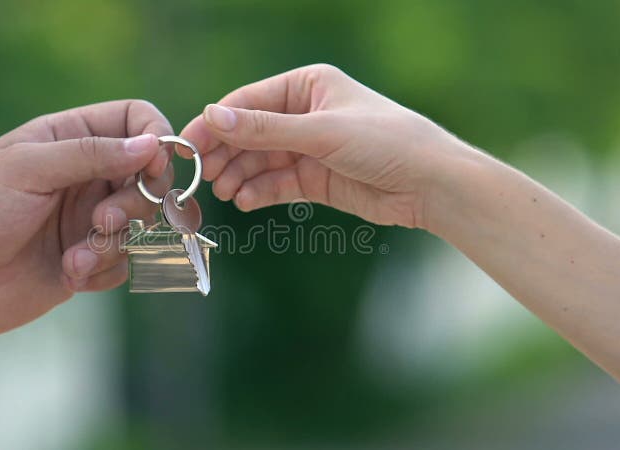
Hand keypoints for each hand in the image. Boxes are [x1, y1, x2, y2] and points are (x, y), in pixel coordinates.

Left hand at [0, 100, 172, 342]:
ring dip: (113, 244)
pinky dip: (103, 271)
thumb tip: (152, 145)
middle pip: (151, 175)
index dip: (156, 140)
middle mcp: (88, 175)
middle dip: (136, 202)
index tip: (153, 169)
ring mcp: (91, 217)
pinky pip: (125, 262)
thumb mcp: (26, 169)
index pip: (136, 120)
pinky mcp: (90, 258)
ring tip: (74, 259)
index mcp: (71, 138)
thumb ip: (90, 154)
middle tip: (103, 220)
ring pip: (143, 223)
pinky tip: (69, 275)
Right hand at [180, 64, 478, 228]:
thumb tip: (213, 117)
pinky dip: (260, 192)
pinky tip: (246, 201)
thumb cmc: (386, 142)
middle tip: (202, 176)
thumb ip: (265, 130)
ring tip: (225, 192)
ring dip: (240, 176)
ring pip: (261, 162)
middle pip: (250, 134)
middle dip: (226, 154)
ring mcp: (310, 149)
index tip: (188, 145)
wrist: (431, 185)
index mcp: (308, 86)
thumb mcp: (321, 133)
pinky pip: (277, 184)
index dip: (216, 124)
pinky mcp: (317, 180)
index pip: (248, 103)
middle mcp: (305, 114)